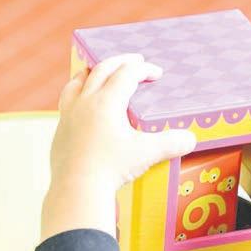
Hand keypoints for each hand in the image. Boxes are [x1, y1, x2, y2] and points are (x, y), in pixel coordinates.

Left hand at [42, 54, 195, 240]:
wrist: (77, 189)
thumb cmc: (111, 169)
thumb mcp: (146, 154)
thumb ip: (171, 144)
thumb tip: (190, 139)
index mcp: (107, 102)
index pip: (127, 74)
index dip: (144, 69)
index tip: (156, 73)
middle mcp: (85, 102)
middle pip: (102, 69)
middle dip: (121, 62)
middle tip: (135, 61)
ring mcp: (69, 115)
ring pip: (78, 82)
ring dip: (92, 72)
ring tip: (100, 71)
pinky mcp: (60, 130)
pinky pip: (67, 102)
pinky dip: (78, 94)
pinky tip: (83, 104)